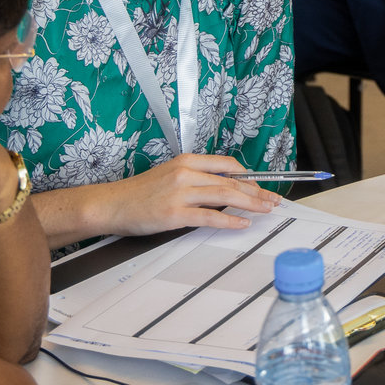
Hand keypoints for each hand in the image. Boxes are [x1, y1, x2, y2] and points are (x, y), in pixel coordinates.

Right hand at [99, 154, 282, 236]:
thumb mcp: (170, 174)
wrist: (111, 204)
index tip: (262, 185)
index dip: (249, 176)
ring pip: (225, 196)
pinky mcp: (175, 214)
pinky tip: (243, 223)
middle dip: (257, 191)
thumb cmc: (139, 193)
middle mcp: (186, 173)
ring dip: (251, 204)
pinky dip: (230, 220)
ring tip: (266, 210)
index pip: (227, 165)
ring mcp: (181, 193)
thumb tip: (223, 188)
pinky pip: (210, 216)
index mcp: (186, 161)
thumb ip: (196, 178)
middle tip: (273, 199)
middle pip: (231, 181)